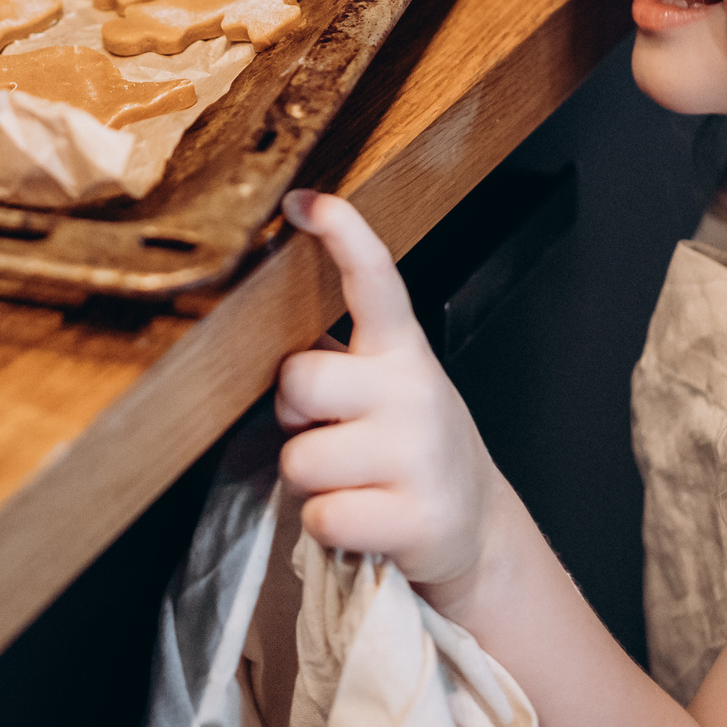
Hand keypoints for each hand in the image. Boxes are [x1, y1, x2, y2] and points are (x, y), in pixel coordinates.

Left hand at [274, 188, 502, 587]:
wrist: (472, 525)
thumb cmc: (404, 446)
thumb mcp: (384, 386)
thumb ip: (333, 357)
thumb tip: (254, 330)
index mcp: (400, 350)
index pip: (375, 278)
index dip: (341, 234)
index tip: (304, 201)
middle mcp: (414, 391)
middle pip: (299, 381)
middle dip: (293, 414)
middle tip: (326, 432)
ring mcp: (418, 454)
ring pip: (300, 460)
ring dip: (311, 480)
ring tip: (352, 481)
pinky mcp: (416, 516)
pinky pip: (322, 516)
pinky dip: (328, 526)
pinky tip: (365, 519)